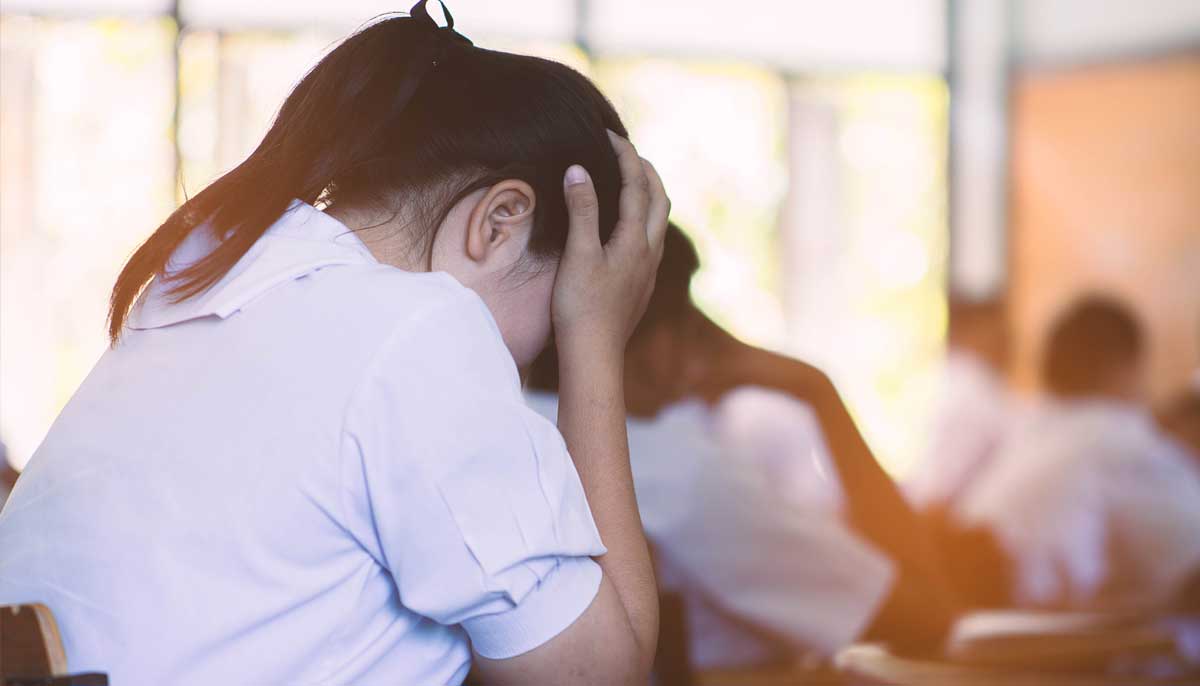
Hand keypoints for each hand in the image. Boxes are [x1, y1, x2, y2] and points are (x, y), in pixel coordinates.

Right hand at [552, 131, 669, 358]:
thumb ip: (581, 210)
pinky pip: (651, 240)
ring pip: (658, 221)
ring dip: (648, 194)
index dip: (624, 155)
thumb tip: (579, 170)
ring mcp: (649, 271)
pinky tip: (626, 229)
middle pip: (659, 198)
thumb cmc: (582, 306)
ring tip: (630, 182)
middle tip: (625, 152)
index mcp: (635, 240)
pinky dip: (643, 219)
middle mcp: (649, 252)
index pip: (636, 185)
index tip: (609, 134)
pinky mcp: (641, 286)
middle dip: (646, 170)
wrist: (594, 356)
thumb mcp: (578, 254)